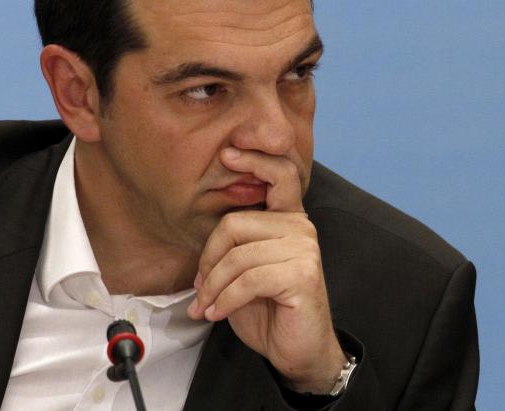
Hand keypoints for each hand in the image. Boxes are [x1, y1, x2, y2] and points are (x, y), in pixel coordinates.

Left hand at [187, 147, 345, 393]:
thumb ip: (232, 245)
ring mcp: (304, 250)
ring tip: (206, 305)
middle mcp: (300, 228)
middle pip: (235, 223)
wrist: (298, 351)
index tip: (228, 153)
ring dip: (213, 287)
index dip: (255, 160)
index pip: (279, 175)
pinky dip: (225, 300)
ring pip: (237, 255)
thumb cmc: (268, 309)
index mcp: (288, 219)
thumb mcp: (244, 270)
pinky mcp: (302, 275)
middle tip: (200, 287)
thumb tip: (200, 238)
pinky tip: (217, 313)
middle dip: (209, 259)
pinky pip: (247, 280)